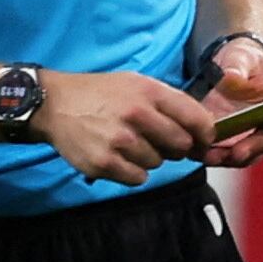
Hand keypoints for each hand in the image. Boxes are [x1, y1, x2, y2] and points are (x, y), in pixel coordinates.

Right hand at [33, 71, 217, 185]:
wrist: (56, 105)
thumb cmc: (101, 94)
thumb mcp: (138, 84)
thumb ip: (169, 103)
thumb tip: (201, 129)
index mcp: (149, 92)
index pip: (196, 118)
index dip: (206, 134)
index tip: (204, 140)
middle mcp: (137, 115)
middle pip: (180, 145)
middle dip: (177, 147)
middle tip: (162, 141)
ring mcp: (120, 141)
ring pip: (159, 163)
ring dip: (151, 158)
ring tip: (131, 143)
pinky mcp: (104, 163)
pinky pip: (138, 178)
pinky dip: (134, 171)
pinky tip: (120, 156)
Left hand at [199, 39, 262, 168]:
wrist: (227, 65)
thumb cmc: (243, 58)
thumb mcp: (241, 55)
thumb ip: (238, 64)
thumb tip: (231, 77)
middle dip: (253, 150)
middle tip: (236, 153)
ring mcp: (253, 133)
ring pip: (249, 154)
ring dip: (232, 158)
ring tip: (212, 156)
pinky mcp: (233, 139)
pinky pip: (227, 153)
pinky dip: (216, 155)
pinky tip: (201, 153)